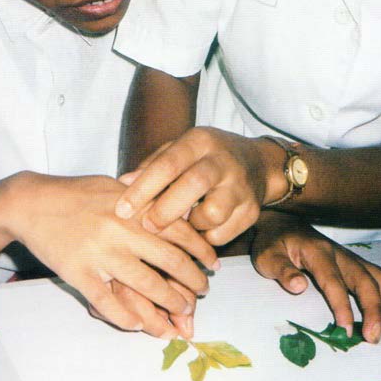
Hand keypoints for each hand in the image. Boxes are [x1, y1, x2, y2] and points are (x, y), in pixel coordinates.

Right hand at [0, 171, 215, 332]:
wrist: (29, 203)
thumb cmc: (75, 192)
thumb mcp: (114, 186)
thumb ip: (145, 198)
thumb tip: (177, 210)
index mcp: (133, 206)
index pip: (179, 231)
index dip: (201, 250)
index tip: (212, 264)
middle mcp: (121, 229)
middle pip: (169, 261)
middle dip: (192, 282)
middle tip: (202, 293)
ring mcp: (99, 253)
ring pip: (145, 285)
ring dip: (168, 304)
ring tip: (181, 314)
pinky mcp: (77, 273)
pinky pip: (107, 302)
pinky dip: (126, 318)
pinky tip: (138, 325)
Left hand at [116, 127, 265, 244]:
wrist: (257, 164)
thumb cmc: (204, 158)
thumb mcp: (179, 151)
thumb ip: (151, 166)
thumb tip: (122, 184)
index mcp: (200, 142)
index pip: (168, 164)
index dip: (143, 188)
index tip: (123, 209)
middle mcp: (223, 161)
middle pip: (194, 185)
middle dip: (165, 210)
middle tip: (146, 226)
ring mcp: (241, 187)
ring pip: (212, 214)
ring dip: (189, 227)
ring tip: (179, 226)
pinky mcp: (251, 211)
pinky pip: (222, 235)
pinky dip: (204, 239)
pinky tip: (197, 233)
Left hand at [251, 212, 380, 342]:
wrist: (282, 222)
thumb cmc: (273, 243)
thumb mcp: (267, 256)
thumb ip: (282, 270)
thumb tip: (299, 287)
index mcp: (316, 252)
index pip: (333, 281)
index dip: (342, 306)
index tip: (346, 329)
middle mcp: (338, 252)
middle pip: (364, 279)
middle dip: (373, 309)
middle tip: (372, 337)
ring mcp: (349, 256)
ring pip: (377, 276)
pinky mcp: (353, 261)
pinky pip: (378, 274)